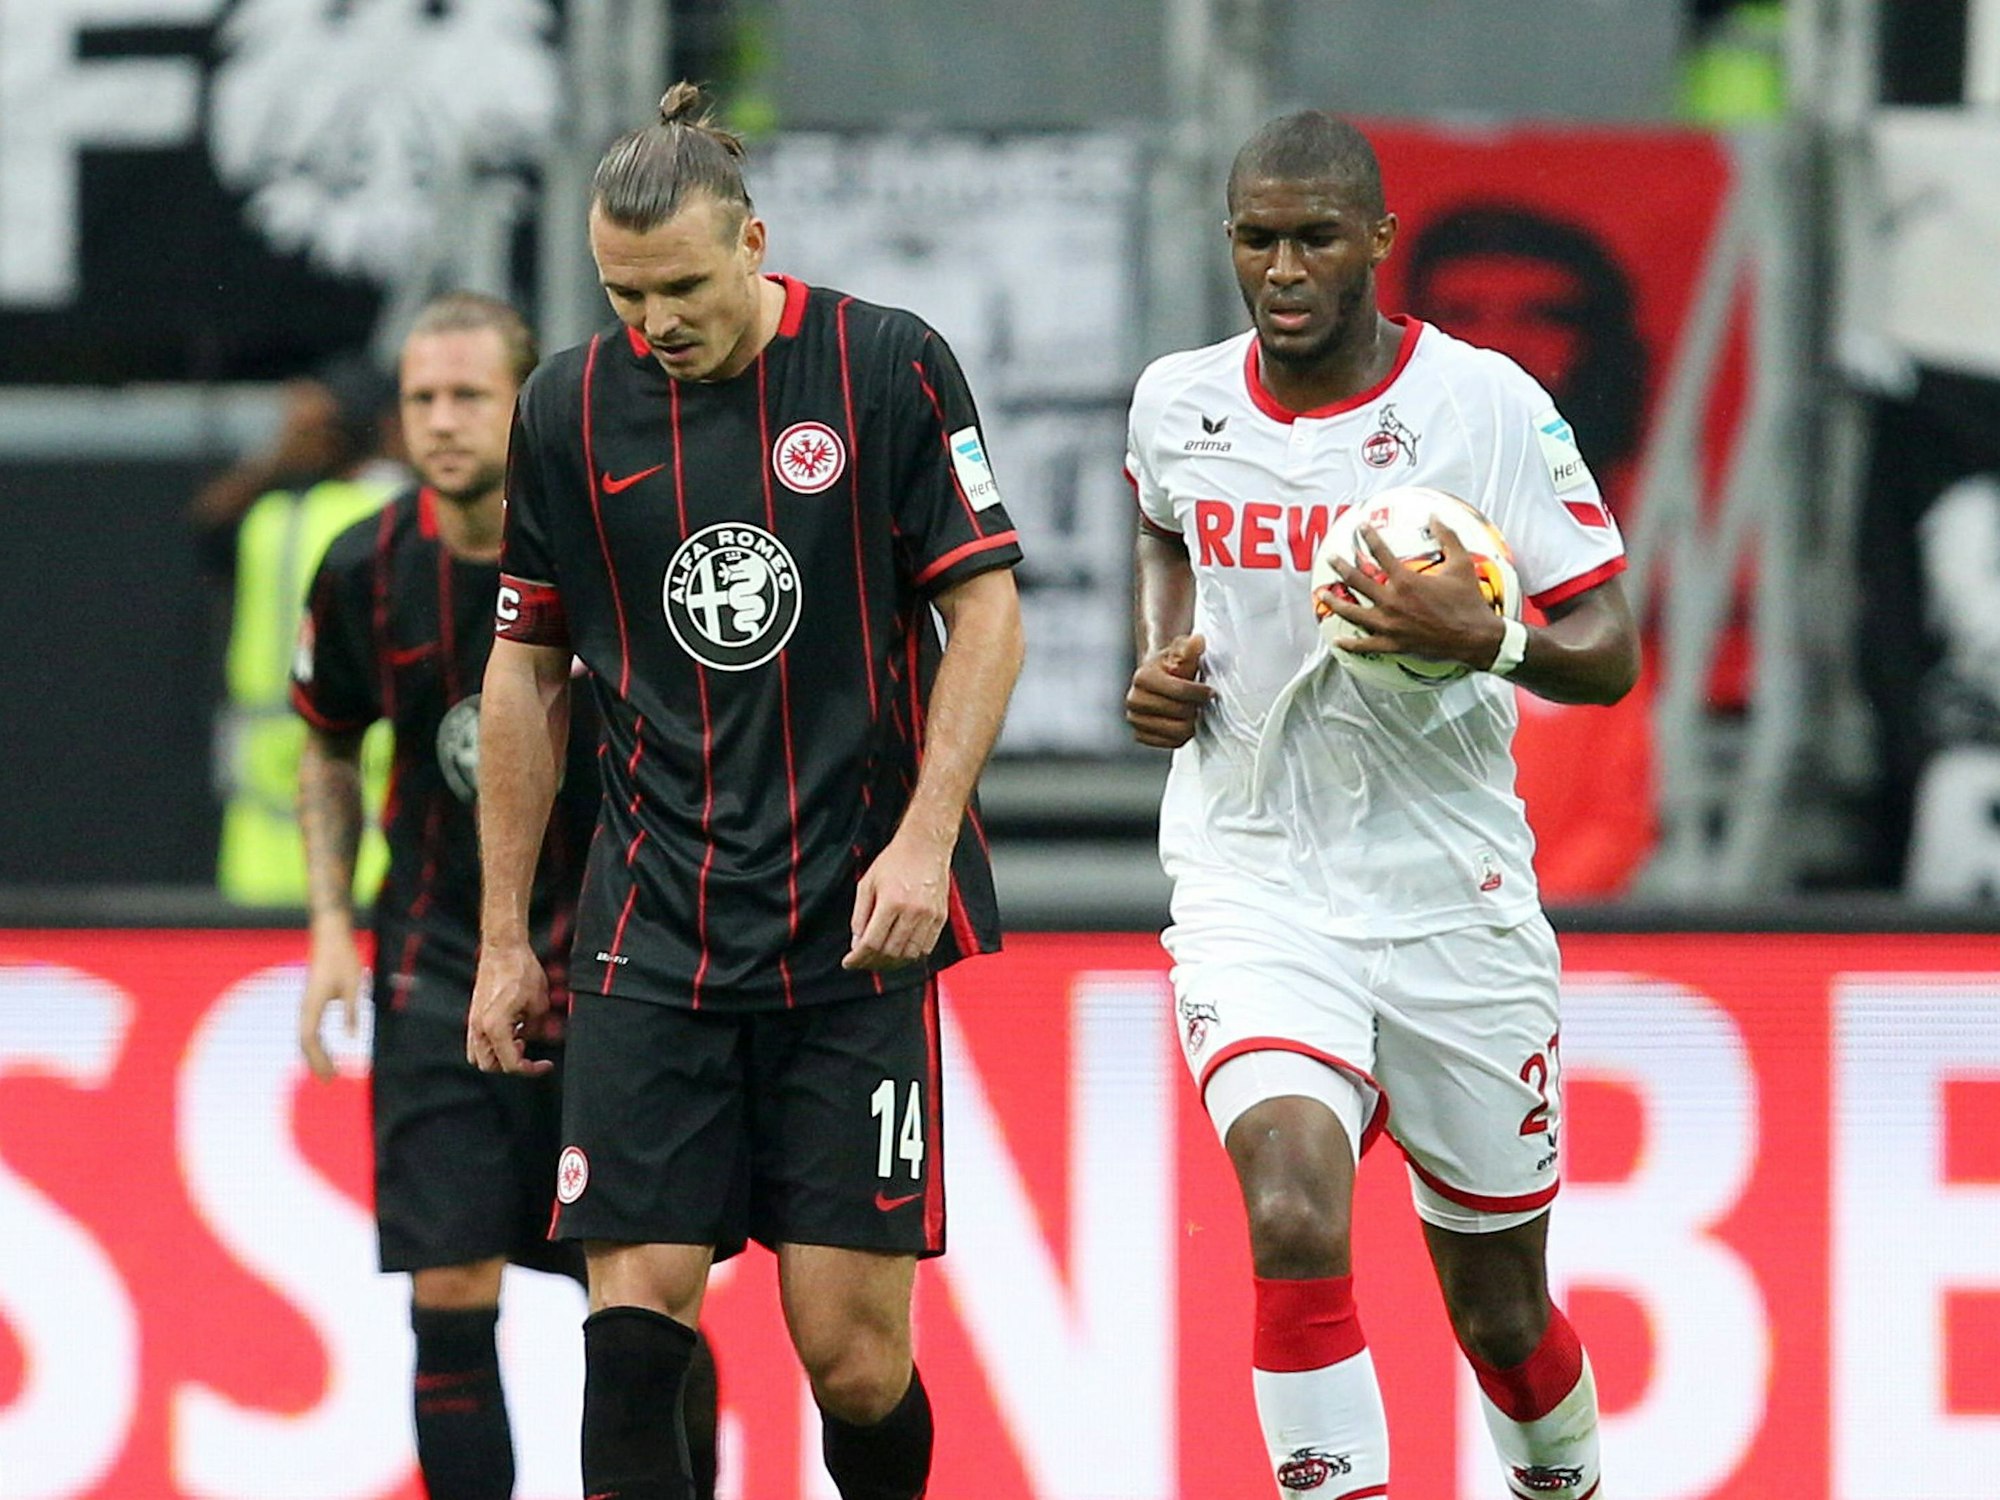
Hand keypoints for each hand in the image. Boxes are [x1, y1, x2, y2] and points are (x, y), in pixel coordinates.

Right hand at [299, 915, 363, 1081]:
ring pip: (305, 1036)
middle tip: (330, 1080)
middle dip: (316, 1062)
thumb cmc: (343, 958)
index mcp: (313, 1005)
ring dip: (315, 1054)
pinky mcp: (312, 1000)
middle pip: (305, 1042)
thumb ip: (352, 1011)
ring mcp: (307, 1004)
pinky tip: (323, 1050)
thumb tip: (351, 1037)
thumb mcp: (354, 985)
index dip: (319, 1059)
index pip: (310, 1040)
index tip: (331, 1075)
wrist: (330, 935)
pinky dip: (315, 1043)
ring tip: (328, 1070)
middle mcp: (305, 1007)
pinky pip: (309, 1027)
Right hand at [466, 937, 553, 1074]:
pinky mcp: (472, 1014)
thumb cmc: (521, 971)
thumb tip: (529, 1039)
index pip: (511, 1064)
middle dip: (510, 1063)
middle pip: (489, 1066)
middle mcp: (479, 1028)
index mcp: (495, 1028)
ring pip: (479, 1056)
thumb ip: (535, 1029)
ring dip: (498, 1055)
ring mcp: (472, 1021)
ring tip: (517, 1038)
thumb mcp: (539, 1004)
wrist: (503, 949)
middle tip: (527, 1047)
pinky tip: (509, 1028)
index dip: (531, 1069)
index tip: (545, 1064)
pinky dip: (491, 1044)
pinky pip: (477, 1041)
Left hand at [844, 829, 951, 970]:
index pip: (872, 942)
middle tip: (862, 962)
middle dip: (872, 963)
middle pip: (890, 952)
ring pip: (909, 954)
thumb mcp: (867, 883)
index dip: (858, 958)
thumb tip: (857, 943)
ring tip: (880, 961)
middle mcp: (912, 911)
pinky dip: (911, 955)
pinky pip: (926, 947)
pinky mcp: (940, 917)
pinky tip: (900, 952)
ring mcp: (929, 916)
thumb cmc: (895, 861)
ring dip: (892, 963)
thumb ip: (860, 914)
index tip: (849, 962)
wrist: (926, 846)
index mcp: (891, 902)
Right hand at [1125, 633, 1214, 748]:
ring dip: (1192, 723)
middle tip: (1201, 703)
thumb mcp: (1181, 652)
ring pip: (1177, 731)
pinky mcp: (1140, 736)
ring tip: (1194, 712)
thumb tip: (1198, 641)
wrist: (1156, 681)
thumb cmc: (1172, 665)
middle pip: (1180, 712)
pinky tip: (1184, 722)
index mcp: (1142, 677)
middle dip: (1195, 707)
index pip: (1180, 691)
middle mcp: (1133, 700)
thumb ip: (1190, 648)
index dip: (1201, 693)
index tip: (1211, 692)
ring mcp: (1134, 720)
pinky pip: (1172, 743)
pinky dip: (1183, 735)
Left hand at [1316, 522, 1503, 665]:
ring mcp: (1390, 625)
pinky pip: (1366, 645)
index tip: (1360, 528)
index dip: (1369, 537)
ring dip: (1336, 602)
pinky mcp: (1394, 644)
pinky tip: (1338, 640)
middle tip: (1331, 558)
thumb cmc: (1469, 601)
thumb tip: (1435, 516)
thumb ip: (1447, 537)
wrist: (1476, 637)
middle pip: (1358, 581)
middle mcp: (1392, 602)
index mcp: (1406, 581)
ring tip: (1323, 595)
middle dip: (1342, 567)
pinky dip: (1351, 643)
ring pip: (1354, 612)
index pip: (1380, 553)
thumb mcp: (1461, 563)